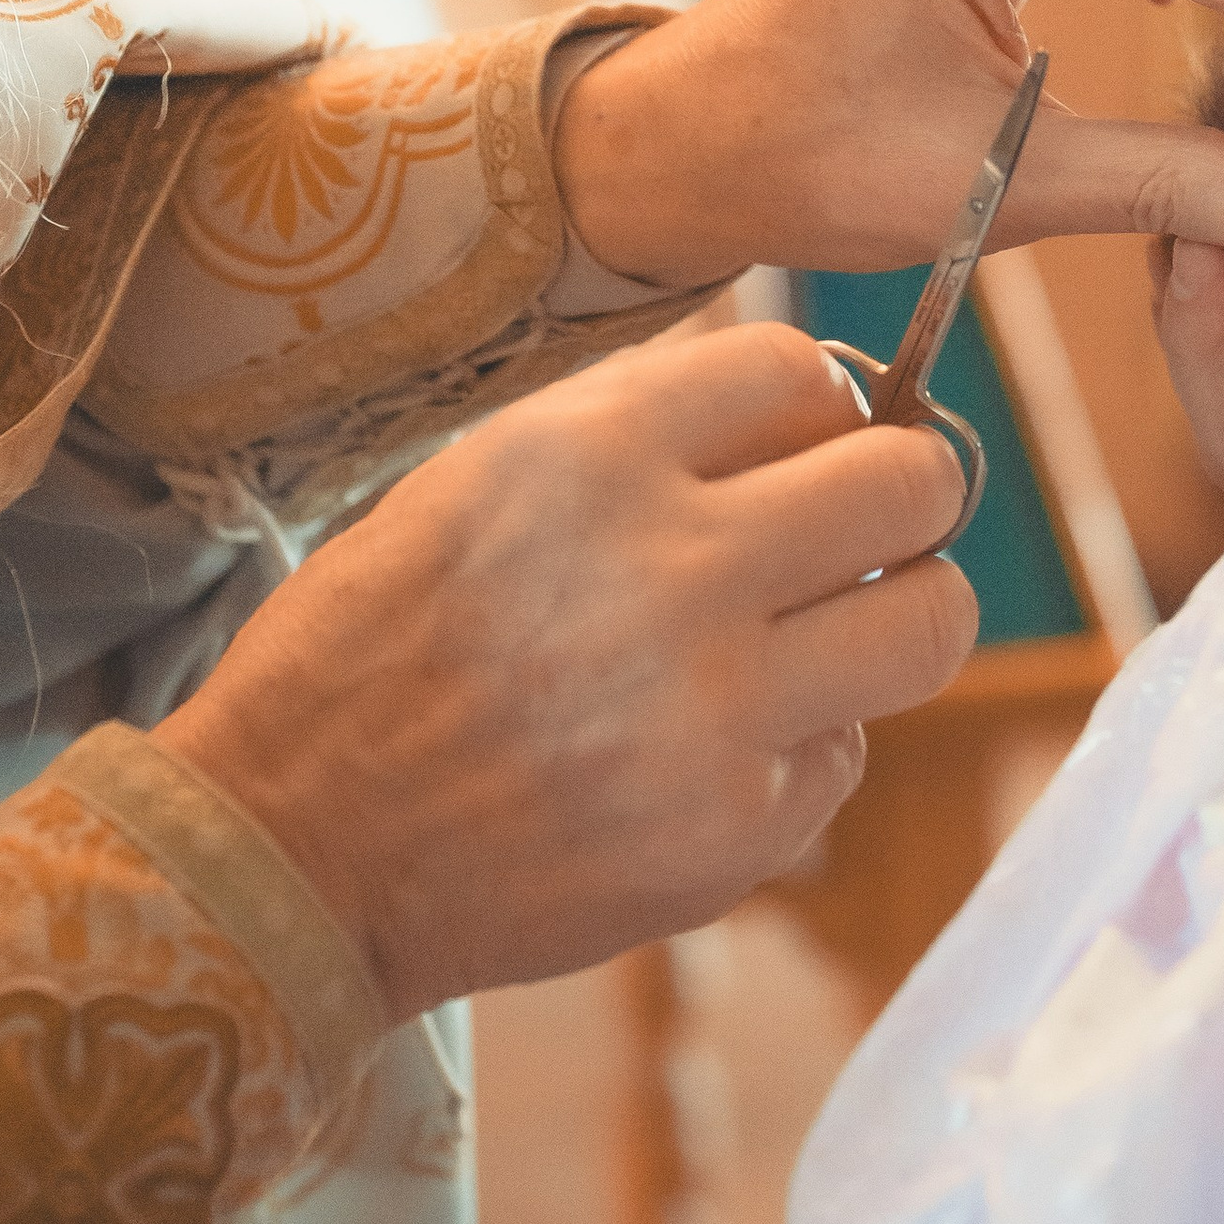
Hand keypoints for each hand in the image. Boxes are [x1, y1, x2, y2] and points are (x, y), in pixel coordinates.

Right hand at [160, 324, 974, 1022]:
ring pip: (930, 623)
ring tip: (825, 630)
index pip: (807, 373)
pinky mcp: (735, 834)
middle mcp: (672, 572)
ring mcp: (717, 715)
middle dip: (903, 493)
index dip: (819, 405)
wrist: (293, 849)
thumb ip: (643, 428)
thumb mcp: (482, 476)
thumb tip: (810, 396)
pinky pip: (848, 753)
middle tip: (864, 524)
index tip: (802, 441)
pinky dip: (803, 743)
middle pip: (915, 484)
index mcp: (593, 457)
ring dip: (895, 614)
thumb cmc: (376, 647)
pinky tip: (711, 748)